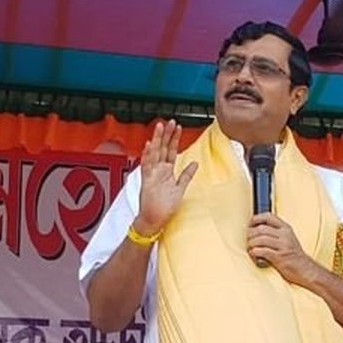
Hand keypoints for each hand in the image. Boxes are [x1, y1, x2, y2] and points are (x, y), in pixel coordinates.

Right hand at [135, 120, 197, 234]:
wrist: (154, 220)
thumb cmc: (165, 207)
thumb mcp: (180, 188)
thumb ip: (186, 175)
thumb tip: (195, 163)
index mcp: (166, 172)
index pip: (171, 151)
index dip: (174, 139)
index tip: (178, 127)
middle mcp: (158, 171)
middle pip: (162, 149)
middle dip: (166, 135)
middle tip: (170, 122)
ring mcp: (152, 175)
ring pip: (154, 153)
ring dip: (157, 140)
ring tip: (160, 127)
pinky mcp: (147, 181)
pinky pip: (147, 166)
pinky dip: (147, 156)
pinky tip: (149, 145)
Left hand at [247, 213, 317, 285]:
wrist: (306, 270)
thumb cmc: (294, 256)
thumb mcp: (287, 239)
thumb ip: (275, 233)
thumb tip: (256, 230)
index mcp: (286, 229)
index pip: (269, 216)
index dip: (256, 219)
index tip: (250, 224)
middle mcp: (285, 235)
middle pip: (261, 228)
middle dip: (250, 234)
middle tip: (248, 240)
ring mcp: (283, 246)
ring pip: (260, 239)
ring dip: (251, 244)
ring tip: (251, 248)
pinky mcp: (280, 257)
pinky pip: (262, 251)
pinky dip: (254, 253)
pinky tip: (254, 255)